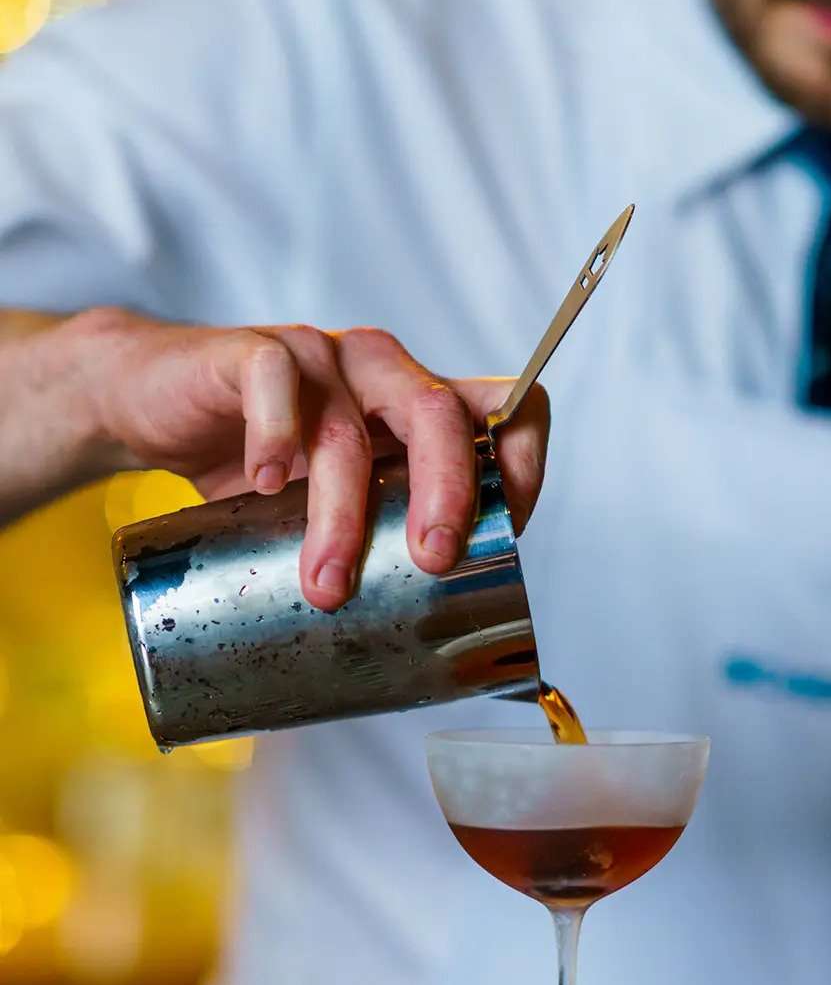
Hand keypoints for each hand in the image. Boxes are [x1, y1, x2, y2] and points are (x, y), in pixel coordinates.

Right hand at [72, 307, 549, 612]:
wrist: (153, 406)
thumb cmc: (262, 461)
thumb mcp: (337, 497)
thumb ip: (383, 530)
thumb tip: (435, 632)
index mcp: (420, 402)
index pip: (508, 409)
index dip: (523, 466)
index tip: (508, 535)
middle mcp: (383, 370)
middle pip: (441, 417)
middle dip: (447, 494)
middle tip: (432, 561)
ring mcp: (320, 356)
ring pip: (347, 429)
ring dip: (342, 516)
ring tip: (327, 585)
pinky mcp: (251, 351)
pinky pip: (273, 382)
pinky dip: (274, 436)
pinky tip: (266, 484)